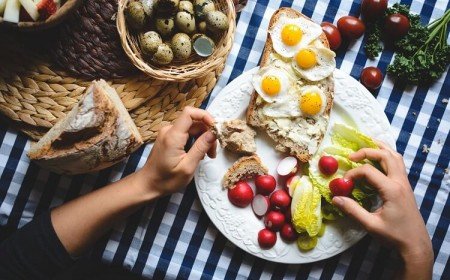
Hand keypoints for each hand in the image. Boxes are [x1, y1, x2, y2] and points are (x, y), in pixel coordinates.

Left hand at [136, 107, 216, 195]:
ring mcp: (168, 133)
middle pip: (194, 122)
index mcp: (173, 136)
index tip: (215, 129)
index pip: (189, 113)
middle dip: (207, 133)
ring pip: (192, 128)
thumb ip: (200, 148)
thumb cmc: (166, 180)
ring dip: (202, 139)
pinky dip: (195, 141)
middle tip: (212, 151)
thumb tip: (213, 133)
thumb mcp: (187, 167)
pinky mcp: (169, 138)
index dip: (205, 116)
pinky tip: (197, 154)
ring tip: (206, 155)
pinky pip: (186, 133)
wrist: (148, 184)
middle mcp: (169, 131)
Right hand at [331, 142, 432, 278]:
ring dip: (380, 149)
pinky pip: (398, 164)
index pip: (368, 171)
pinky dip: (387, 156)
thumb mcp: (370, 225)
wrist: (415, 244)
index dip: (353, 174)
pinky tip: (377, 160)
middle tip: (351, 156)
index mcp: (392, 190)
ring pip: (395, 156)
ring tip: (366, 146)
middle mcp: (400, 182)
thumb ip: (352, 210)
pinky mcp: (405, 187)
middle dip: (367, 151)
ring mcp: (405, 183)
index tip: (343, 183)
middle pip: (385, 155)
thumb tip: (335, 198)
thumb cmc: (394, 236)